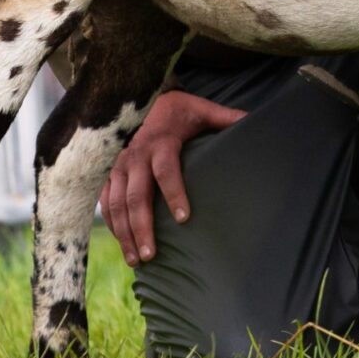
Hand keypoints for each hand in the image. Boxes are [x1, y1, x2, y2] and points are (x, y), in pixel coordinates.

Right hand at [98, 90, 245, 264]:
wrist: (139, 97)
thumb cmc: (177, 110)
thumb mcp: (202, 110)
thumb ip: (226, 118)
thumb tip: (254, 121)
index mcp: (161, 142)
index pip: (166, 170)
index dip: (174, 193)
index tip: (184, 218)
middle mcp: (135, 156)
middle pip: (136, 196)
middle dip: (142, 227)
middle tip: (151, 254)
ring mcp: (117, 165)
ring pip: (116, 204)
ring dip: (124, 233)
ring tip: (136, 260)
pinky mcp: (107, 172)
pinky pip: (105, 201)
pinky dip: (111, 224)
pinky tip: (122, 244)